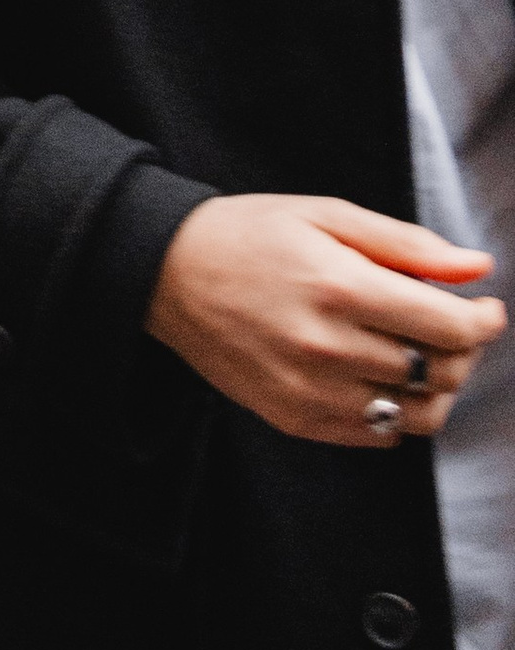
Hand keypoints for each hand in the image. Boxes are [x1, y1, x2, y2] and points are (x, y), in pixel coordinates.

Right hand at [146, 192, 504, 444]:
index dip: (483, 321)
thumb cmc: (249, 235)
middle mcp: (328, 347)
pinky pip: (376, 435)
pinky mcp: (294, 419)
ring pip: (417, 415)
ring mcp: (310, 392)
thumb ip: (407, 245)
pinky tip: (375, 375)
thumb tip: (476, 268)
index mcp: (341, 287)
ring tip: (417, 356)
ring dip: (435, 388)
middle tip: (448, 326)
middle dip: (463, 350)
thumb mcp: (327, 215)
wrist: (166, 272)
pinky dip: (393, 411)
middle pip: (441, 373)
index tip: (484, 309)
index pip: (450, 328)